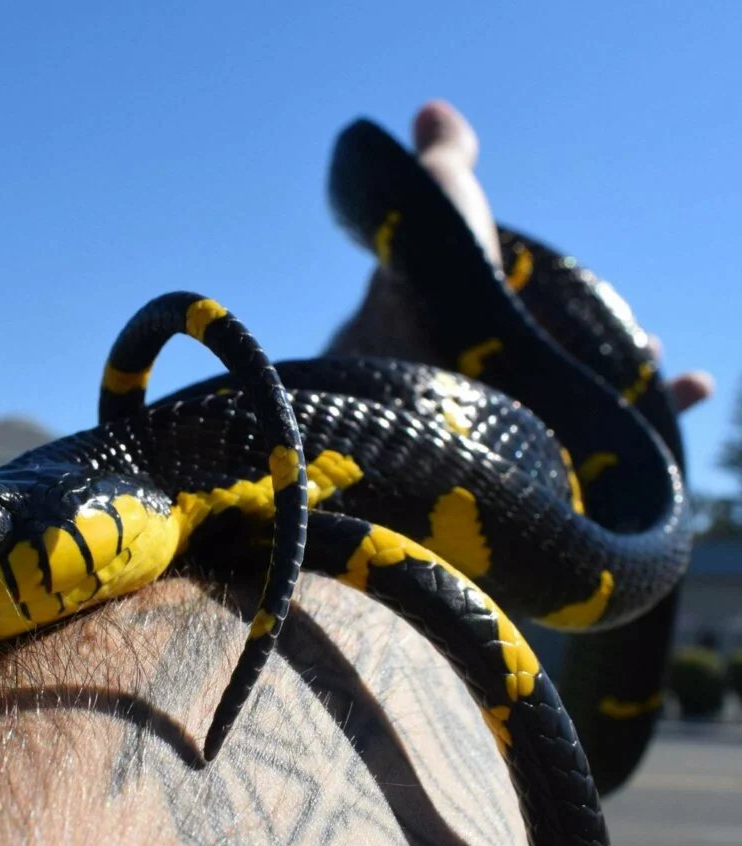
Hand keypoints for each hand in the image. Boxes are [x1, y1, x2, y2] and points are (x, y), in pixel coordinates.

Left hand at [332, 98, 714, 414]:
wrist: (429, 394)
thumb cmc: (427, 294)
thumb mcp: (436, 205)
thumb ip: (443, 166)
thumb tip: (434, 115)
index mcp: (446, 323)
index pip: (498, 306)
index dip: (532, 292)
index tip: (564, 282)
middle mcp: (467, 375)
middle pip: (538, 352)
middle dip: (584, 340)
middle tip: (629, 332)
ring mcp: (500, 418)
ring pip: (567, 395)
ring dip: (616, 375)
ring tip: (650, 356)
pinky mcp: (534, 453)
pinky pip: (604, 442)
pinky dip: (655, 412)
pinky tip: (694, 387)